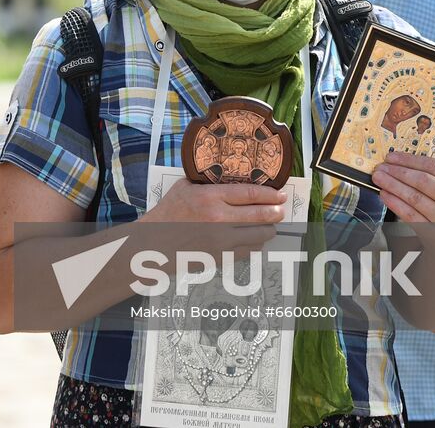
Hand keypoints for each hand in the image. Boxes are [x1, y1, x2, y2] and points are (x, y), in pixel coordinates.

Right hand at [141, 181, 284, 254]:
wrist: (154, 243)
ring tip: (270, 225)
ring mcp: (222, 240)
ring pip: (259, 235)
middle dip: (275, 212)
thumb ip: (206, 182)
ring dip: (268, 229)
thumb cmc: (167, 213)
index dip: (270, 194)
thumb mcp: (184, 188)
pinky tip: (255, 239)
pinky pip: (249, 251)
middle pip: (260, 215)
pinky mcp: (221, 257)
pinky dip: (255, 244)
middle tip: (281, 209)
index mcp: (210, 198)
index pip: (249, 194)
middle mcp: (219, 219)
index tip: (280, 194)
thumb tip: (228, 177)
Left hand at [372, 152, 434, 224]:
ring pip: (414, 197)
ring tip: (379, 178)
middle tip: (381, 167)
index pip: (433, 166)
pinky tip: (384, 195)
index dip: (409, 160)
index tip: (392, 156)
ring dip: (392, 185)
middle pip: (422, 181)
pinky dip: (395, 203)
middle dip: (397, 172)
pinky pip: (410, 215)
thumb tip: (401, 163)